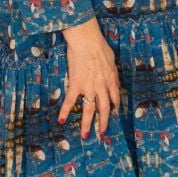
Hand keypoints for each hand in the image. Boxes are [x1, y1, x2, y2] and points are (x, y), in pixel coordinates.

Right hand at [58, 17, 119, 138]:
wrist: (86, 41)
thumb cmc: (99, 46)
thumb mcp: (112, 59)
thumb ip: (113, 72)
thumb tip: (116, 80)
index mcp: (111, 80)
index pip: (115, 98)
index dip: (114, 108)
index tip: (113, 114)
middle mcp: (101, 87)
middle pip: (104, 109)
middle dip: (103, 123)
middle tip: (102, 133)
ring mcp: (88, 87)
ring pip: (88, 110)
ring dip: (86, 124)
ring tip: (85, 135)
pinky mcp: (75, 84)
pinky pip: (70, 101)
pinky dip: (65, 111)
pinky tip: (61, 121)